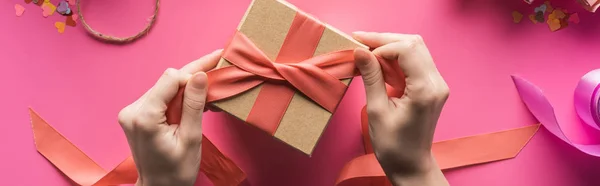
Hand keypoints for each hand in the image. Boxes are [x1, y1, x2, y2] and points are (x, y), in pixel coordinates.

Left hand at [117, 50, 221, 185]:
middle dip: (193, 77)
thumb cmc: (176, 171)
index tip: (214, 72)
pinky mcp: (135, 115)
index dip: (193, 74)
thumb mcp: (191, 138)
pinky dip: (178, 97)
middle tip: (218, 62)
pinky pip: (160, 97)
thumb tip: (200, 75)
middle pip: (167, 81)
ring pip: (164, 87)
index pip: (170, 79)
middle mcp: (132, 110)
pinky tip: (195, 99)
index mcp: (144, 117)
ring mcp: (131, 112)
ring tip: (210, 89)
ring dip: (187, 88)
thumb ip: (194, 105)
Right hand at [352, 32, 449, 185]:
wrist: (411, 165)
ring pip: (414, 49)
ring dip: (389, 47)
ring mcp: (437, 84)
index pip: (406, 50)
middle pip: (413, 44)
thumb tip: (360, 51)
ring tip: (365, 52)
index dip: (381, 45)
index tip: (360, 52)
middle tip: (359, 41)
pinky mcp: (431, 87)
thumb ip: (371, 78)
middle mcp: (436, 83)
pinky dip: (394, 59)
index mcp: (425, 90)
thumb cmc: (394, 145)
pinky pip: (414, 62)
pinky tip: (377, 64)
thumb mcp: (377, 110)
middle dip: (384, 40)